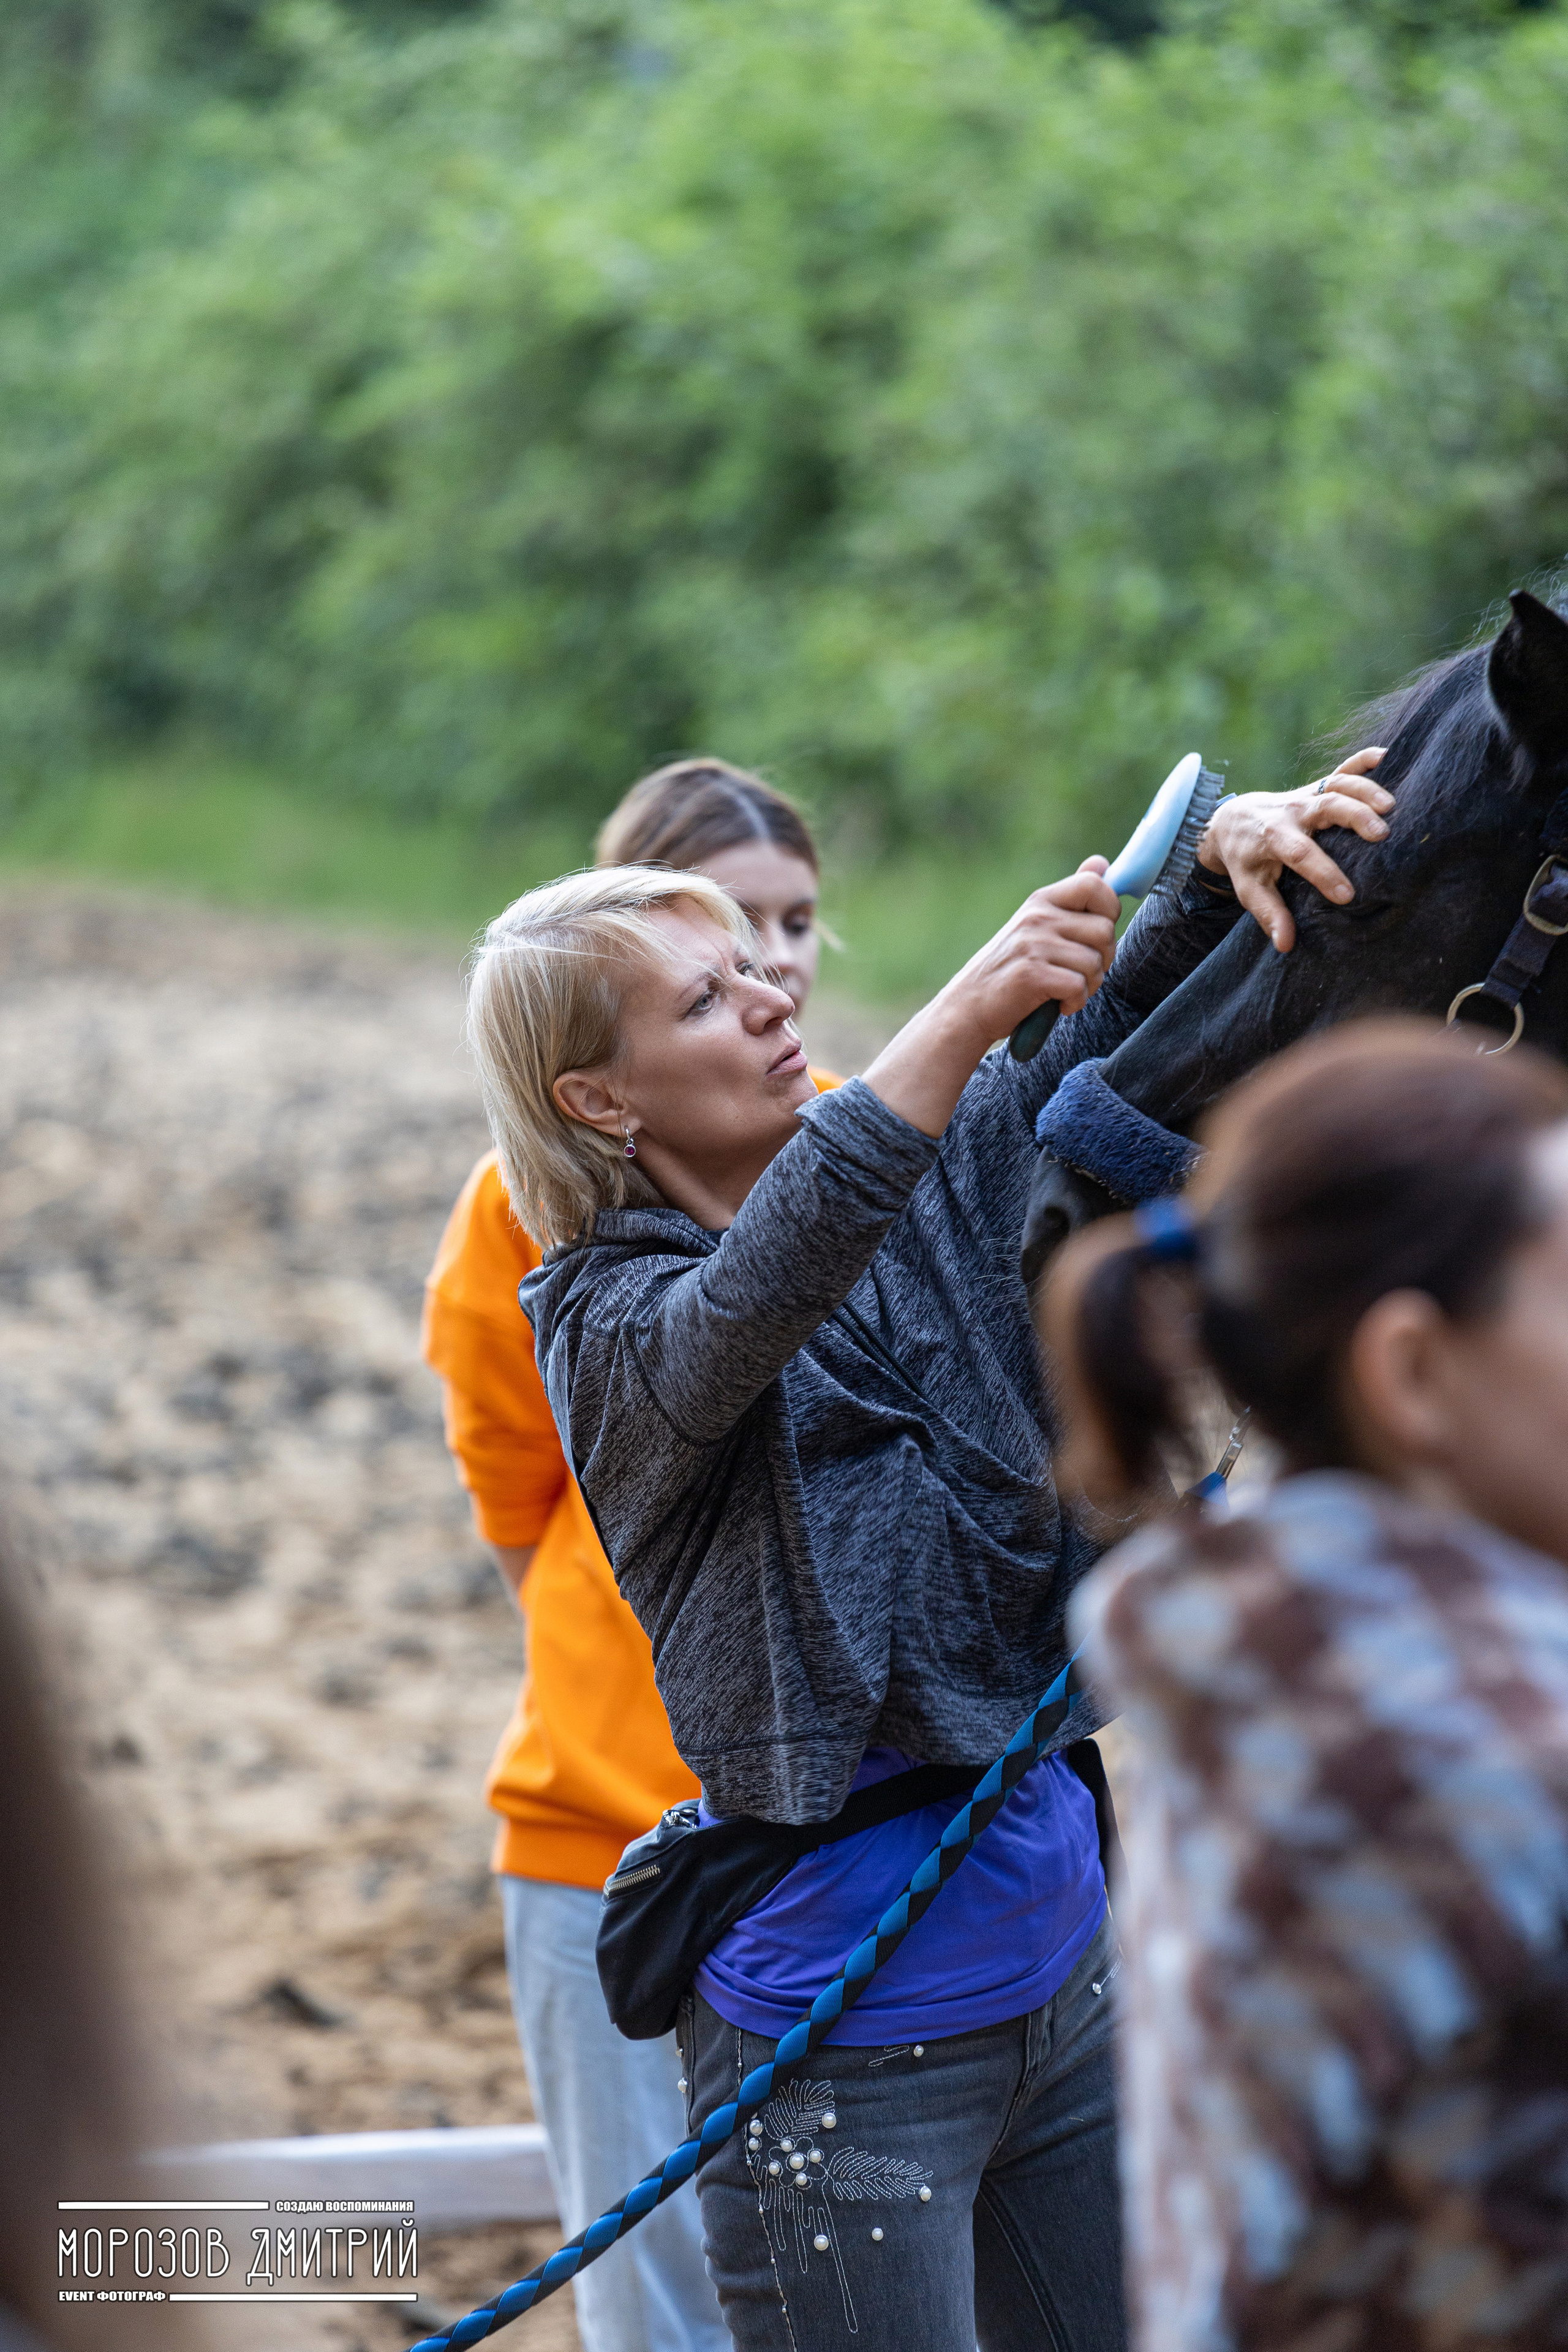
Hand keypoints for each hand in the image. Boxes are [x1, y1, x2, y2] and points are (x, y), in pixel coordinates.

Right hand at [948, 856, 1119, 1041]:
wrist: (969, 1005)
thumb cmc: (1011, 968)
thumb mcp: (1037, 925)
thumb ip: (1071, 898)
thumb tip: (1101, 862)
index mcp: (1041, 901)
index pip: (1093, 885)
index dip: (1109, 909)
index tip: (1096, 935)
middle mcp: (1036, 918)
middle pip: (1104, 930)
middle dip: (1104, 958)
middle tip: (1082, 972)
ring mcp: (1032, 945)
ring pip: (1095, 963)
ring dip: (1090, 985)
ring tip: (1068, 990)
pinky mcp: (1030, 975)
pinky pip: (1078, 986)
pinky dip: (1076, 1002)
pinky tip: (1061, 1005)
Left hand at [1199, 748, 1391, 952]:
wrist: (1235, 819)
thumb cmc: (1246, 859)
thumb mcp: (1249, 888)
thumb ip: (1268, 914)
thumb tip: (1285, 944)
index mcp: (1272, 837)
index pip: (1299, 853)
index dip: (1323, 874)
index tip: (1347, 896)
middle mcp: (1291, 811)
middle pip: (1324, 806)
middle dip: (1353, 817)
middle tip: (1382, 833)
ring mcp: (1306, 795)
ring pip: (1337, 784)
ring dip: (1365, 790)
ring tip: (1393, 805)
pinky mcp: (1318, 786)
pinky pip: (1342, 767)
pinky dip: (1364, 760)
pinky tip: (1389, 756)